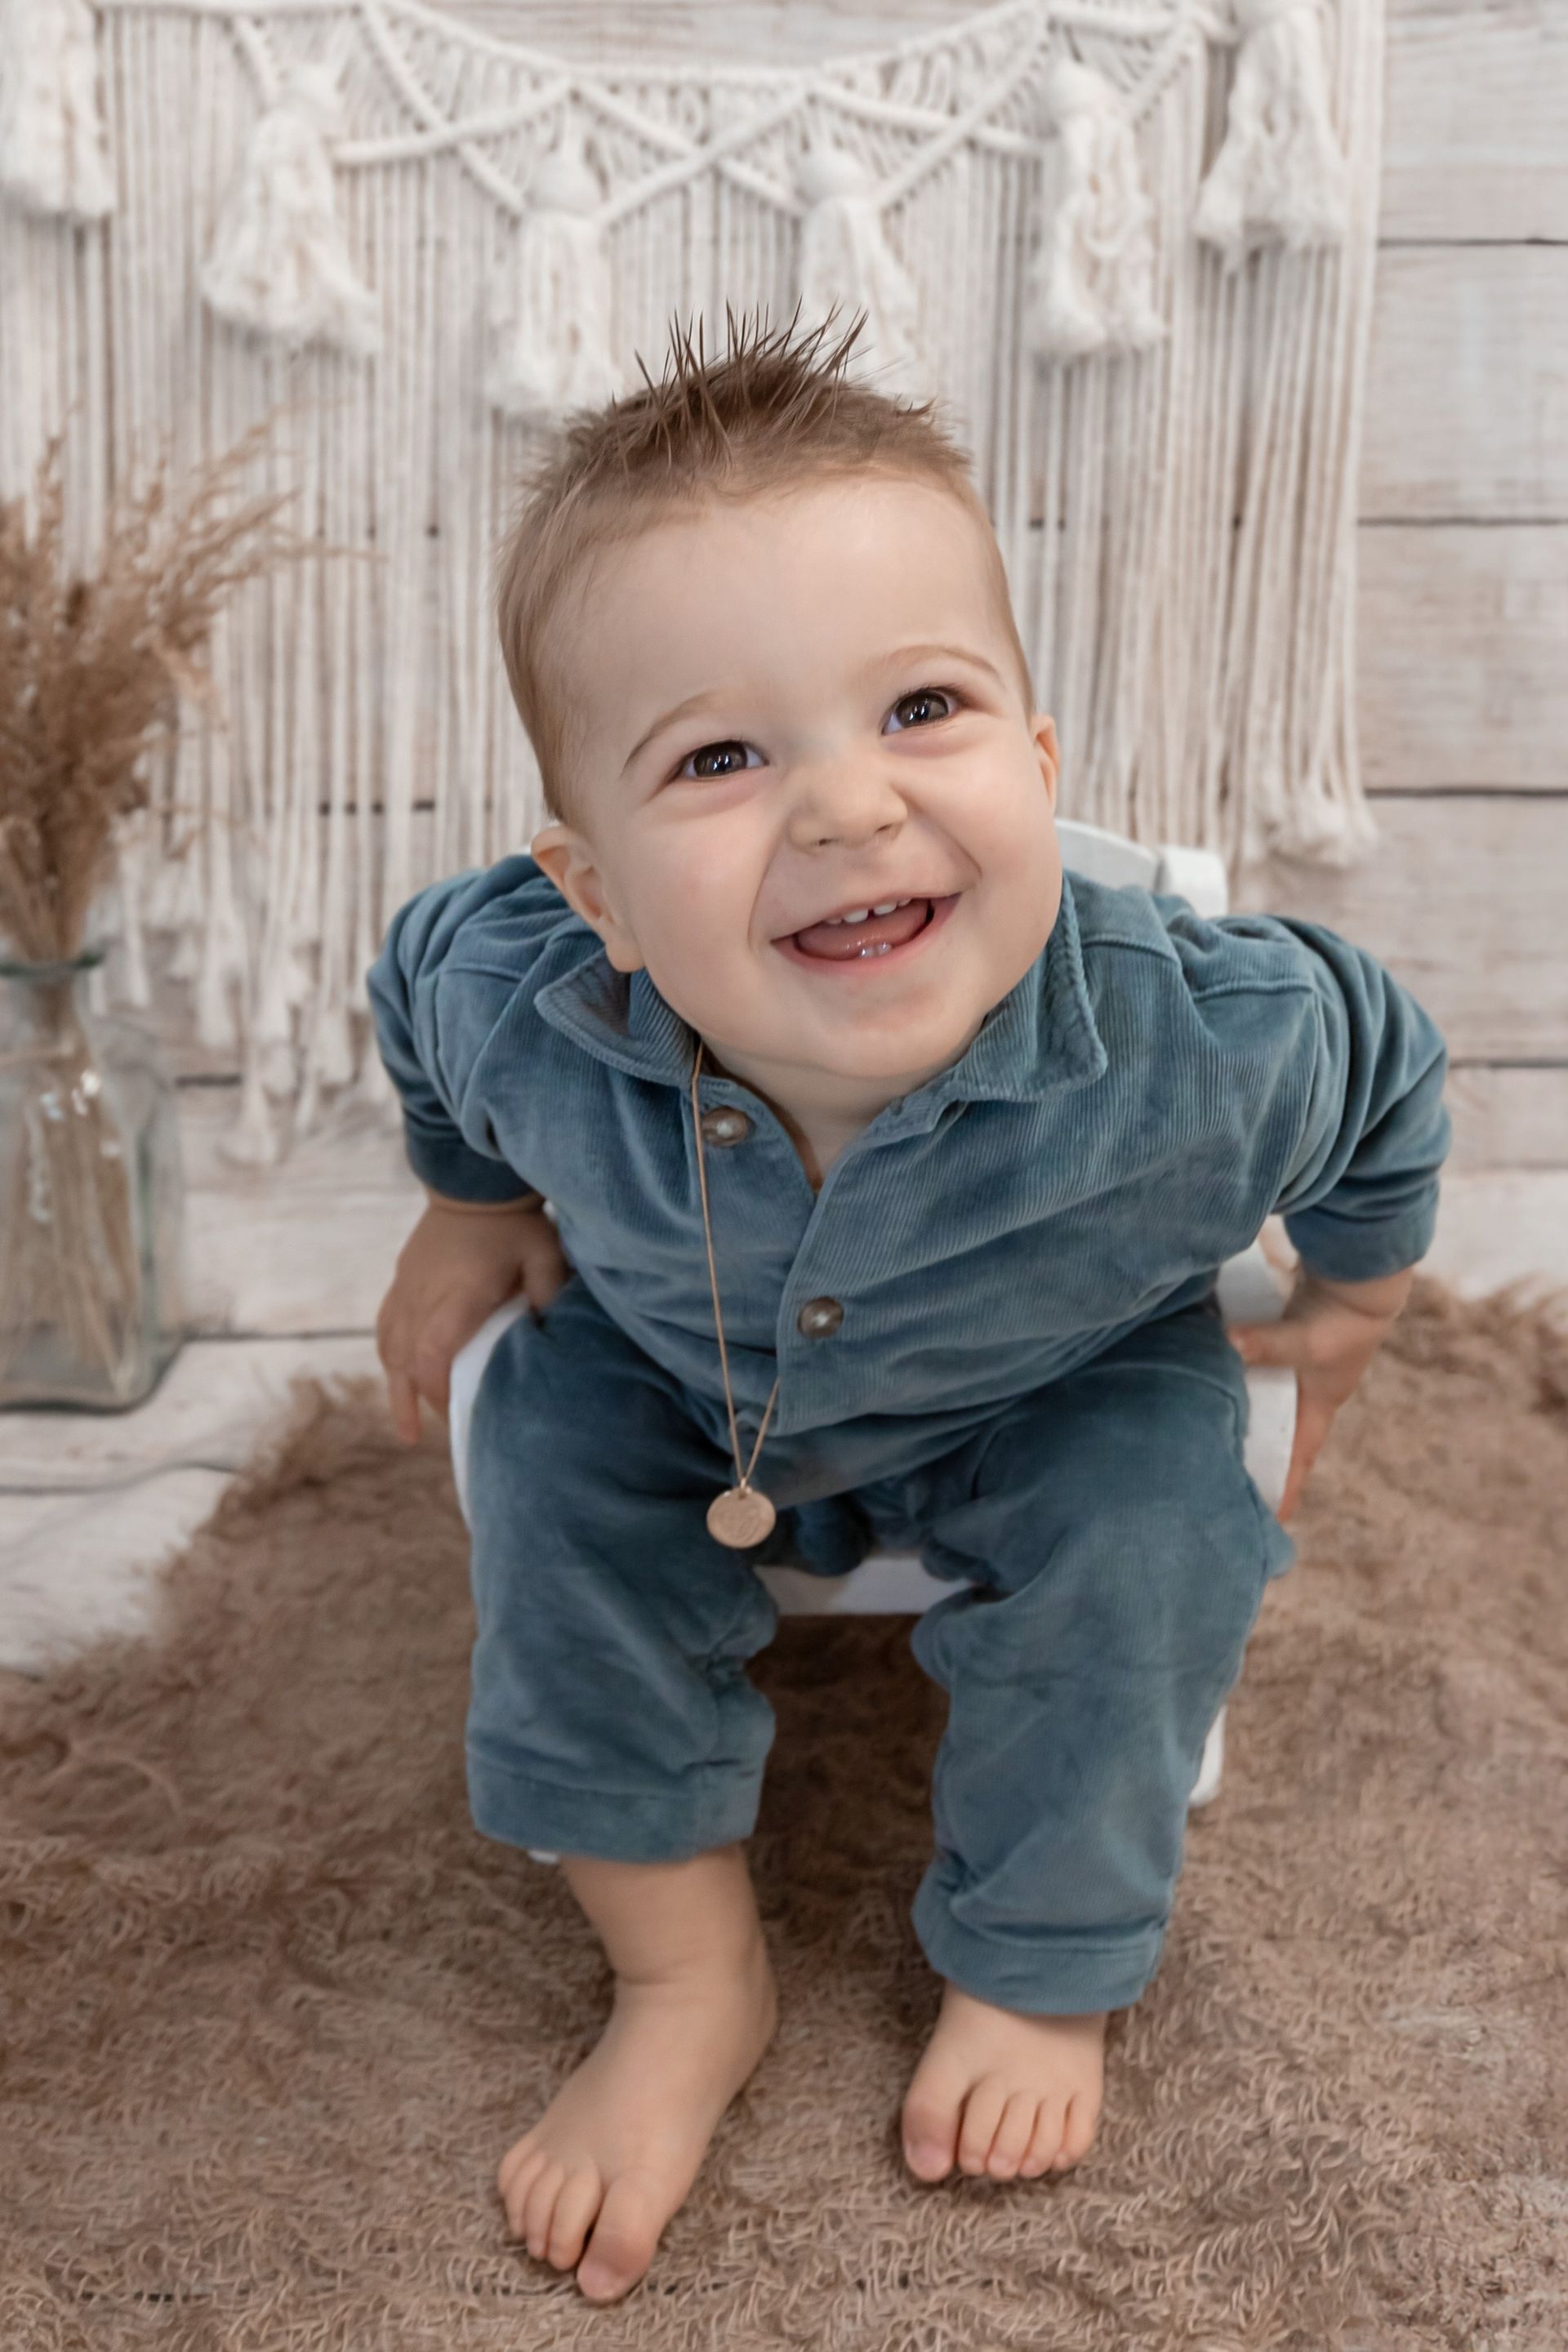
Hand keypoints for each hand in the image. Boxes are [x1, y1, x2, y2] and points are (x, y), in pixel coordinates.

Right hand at [375, 1193, 571, 1444]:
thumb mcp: (544, 1255)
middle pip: (408, 1360)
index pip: (435, 1351)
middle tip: (446, 1434)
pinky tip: (398, 1380)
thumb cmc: (514, 1223)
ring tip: (409, 1429)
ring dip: (398, 1389)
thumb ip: (548, 1296)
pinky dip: (390, 1360)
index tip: (455, 1414)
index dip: (437, 1389)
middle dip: (423, 1401)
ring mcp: (406, 1290)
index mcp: (457, 1294)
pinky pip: (385, 1329)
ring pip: (390, 1349)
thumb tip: (549, 1339)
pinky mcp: (401, 1283)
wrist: (473, 1183)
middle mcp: (423, 1296)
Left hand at [1226, 1263, 1413, 1521]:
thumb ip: (1266, 1344)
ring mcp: (1299, 1365)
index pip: (1300, 1457)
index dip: (1286, 1487)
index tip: (1269, 1520)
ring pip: (1266, 1400)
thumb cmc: (1342, 1317)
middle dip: (1258, 1456)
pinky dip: (1240, 1374)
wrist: (1363, 1272)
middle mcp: (1310, 1391)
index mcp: (1320, 1404)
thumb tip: (1226, 1342)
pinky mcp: (1287, 1338)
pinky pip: (1258, 1366)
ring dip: (1244, 1414)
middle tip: (1223, 1479)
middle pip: (1280, 1432)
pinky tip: (1211, 1375)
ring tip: (1207, 1433)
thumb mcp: (1304, 1339)